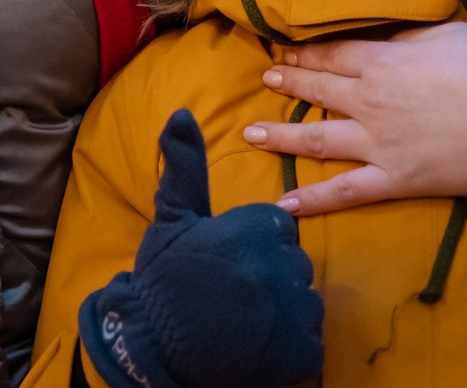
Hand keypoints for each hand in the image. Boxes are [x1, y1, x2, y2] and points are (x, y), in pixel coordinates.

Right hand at [79, 110, 323, 387]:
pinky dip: (289, 344)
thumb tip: (182, 114)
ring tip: (247, 317)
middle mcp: (283, 264)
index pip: (279, 227)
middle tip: (236, 290)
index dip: (255, 244)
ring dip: (283, 309)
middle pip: (295, 263)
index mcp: (257, 227)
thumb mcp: (174, 218)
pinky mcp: (304, 351)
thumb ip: (187, 167)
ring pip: (306, 300)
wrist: (156, 348)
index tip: (232, 259)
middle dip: (272, 274)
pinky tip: (259, 341)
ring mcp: (296, 310)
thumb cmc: (164, 278)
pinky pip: (310, 340)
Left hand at [243, 23, 466, 216]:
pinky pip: (347, 192)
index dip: (307, 52)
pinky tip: (283, 205)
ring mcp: (380, 144)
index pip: (333, 54)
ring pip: (319, 138)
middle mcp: (371, 102)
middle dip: (290, 81)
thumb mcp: (445, 34)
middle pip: (320, 89)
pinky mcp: (398, 180)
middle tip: (266, 78)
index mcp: (384, 62)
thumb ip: (404, 39)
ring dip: (282, 135)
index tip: (285, 51)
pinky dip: (313, 200)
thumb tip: (381, 43)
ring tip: (250, 132)